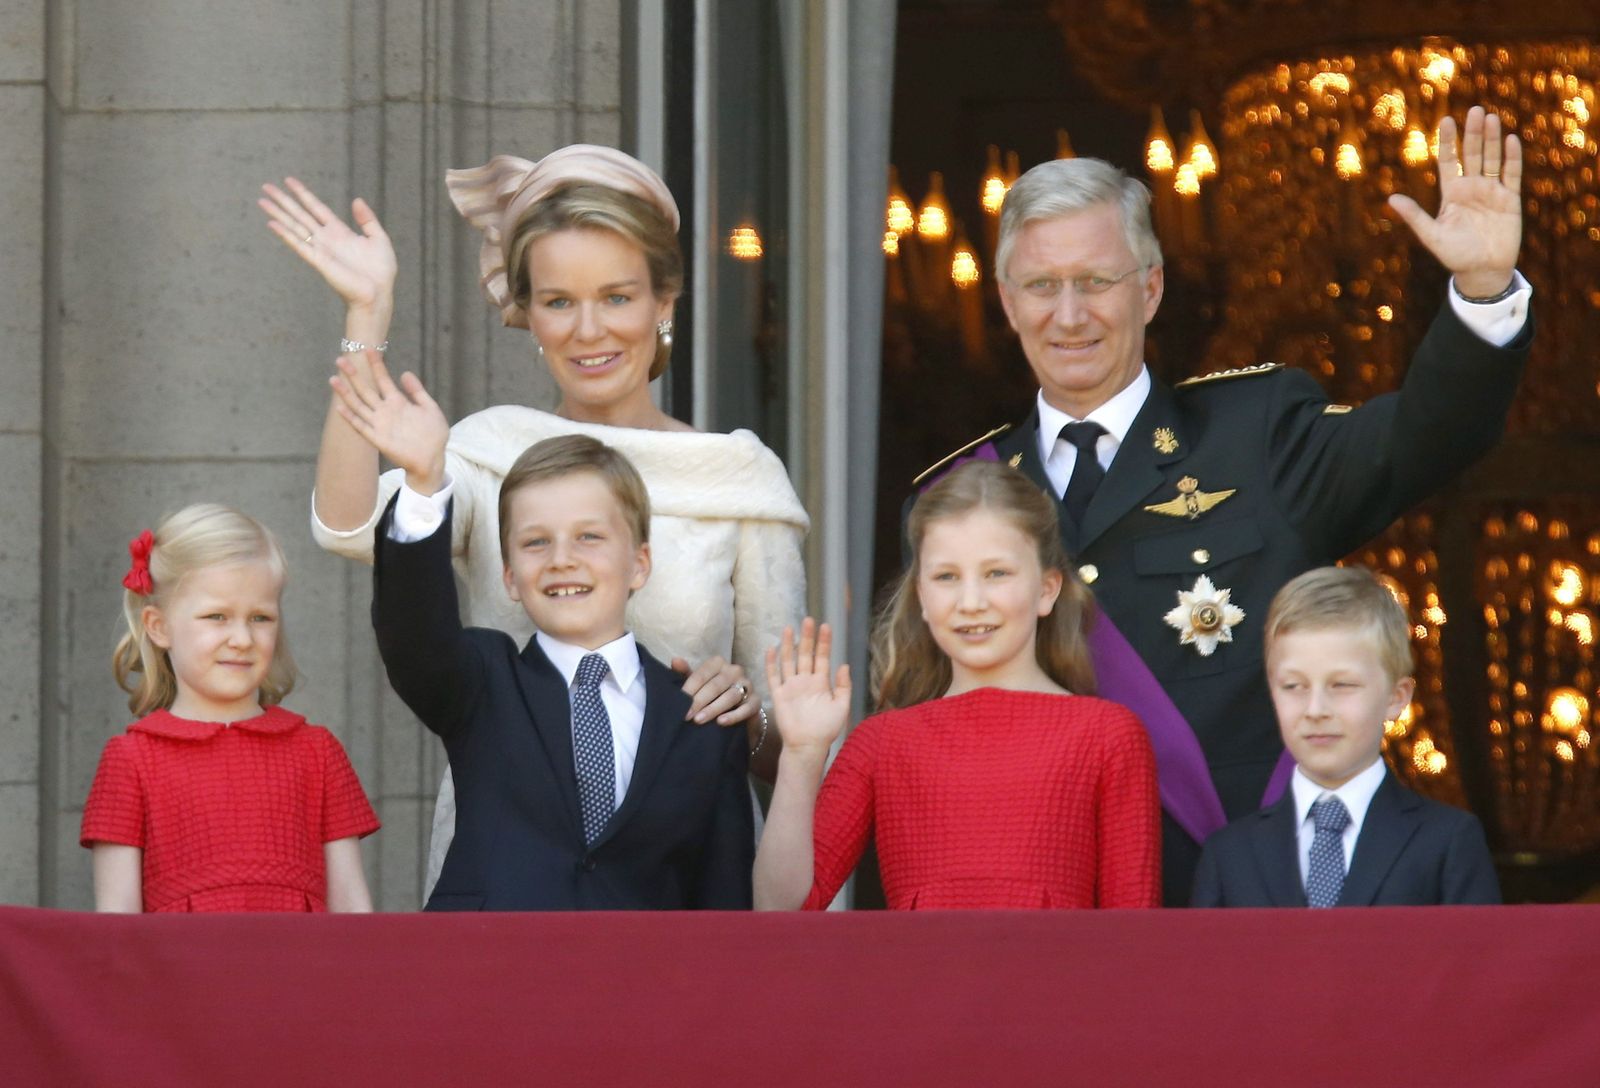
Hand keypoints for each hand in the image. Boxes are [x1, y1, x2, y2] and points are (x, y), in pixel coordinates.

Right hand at [259, 177, 398, 312]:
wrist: (378, 293)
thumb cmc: (380, 271)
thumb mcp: (379, 238)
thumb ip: (367, 219)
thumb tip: (356, 200)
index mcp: (339, 231)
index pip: (316, 208)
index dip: (303, 194)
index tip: (288, 180)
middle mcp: (326, 238)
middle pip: (300, 214)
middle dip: (283, 200)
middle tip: (265, 186)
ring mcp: (320, 249)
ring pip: (294, 226)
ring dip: (278, 214)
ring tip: (261, 201)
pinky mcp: (319, 261)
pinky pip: (299, 245)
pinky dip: (285, 234)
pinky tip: (272, 224)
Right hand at [330, 351, 449, 492]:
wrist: (433, 459)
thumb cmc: (433, 435)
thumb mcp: (429, 408)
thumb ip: (417, 391)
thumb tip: (404, 372)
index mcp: (398, 402)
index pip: (383, 379)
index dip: (376, 365)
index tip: (369, 349)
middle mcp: (386, 411)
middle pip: (366, 389)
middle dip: (354, 375)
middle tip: (340, 359)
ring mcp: (380, 424)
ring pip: (359, 405)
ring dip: (346, 393)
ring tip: (334, 379)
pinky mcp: (378, 439)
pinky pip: (361, 427)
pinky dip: (350, 418)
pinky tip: (340, 407)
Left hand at [672, 656, 758, 726]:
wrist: (736, 710)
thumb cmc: (712, 694)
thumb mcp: (698, 684)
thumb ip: (686, 673)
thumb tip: (675, 661)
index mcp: (718, 663)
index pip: (701, 675)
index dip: (689, 689)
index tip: (679, 703)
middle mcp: (735, 670)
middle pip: (715, 686)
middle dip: (699, 701)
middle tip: (686, 716)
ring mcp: (748, 685)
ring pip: (730, 696)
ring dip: (713, 709)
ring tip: (699, 720)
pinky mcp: (757, 701)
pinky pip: (747, 708)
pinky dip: (734, 715)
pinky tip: (721, 722)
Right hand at [764, 618, 850, 756]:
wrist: (808, 746)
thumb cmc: (826, 729)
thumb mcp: (842, 707)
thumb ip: (843, 686)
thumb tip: (844, 665)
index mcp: (821, 683)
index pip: (822, 657)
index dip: (824, 642)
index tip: (826, 626)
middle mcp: (805, 681)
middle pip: (805, 654)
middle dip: (807, 638)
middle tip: (808, 620)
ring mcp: (791, 687)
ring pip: (789, 661)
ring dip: (789, 645)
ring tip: (790, 628)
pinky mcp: (778, 695)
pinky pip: (773, 676)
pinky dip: (771, 663)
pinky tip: (772, 649)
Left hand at [1387, 105, 1521, 297]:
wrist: (1482, 272)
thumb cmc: (1454, 256)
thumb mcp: (1432, 236)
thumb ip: (1414, 216)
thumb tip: (1390, 199)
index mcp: (1451, 193)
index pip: (1449, 161)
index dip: (1448, 141)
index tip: (1447, 120)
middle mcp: (1471, 188)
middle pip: (1473, 154)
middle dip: (1473, 133)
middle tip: (1475, 110)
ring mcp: (1492, 192)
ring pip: (1492, 159)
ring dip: (1492, 139)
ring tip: (1491, 118)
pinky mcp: (1510, 199)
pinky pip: (1512, 174)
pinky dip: (1512, 158)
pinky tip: (1511, 140)